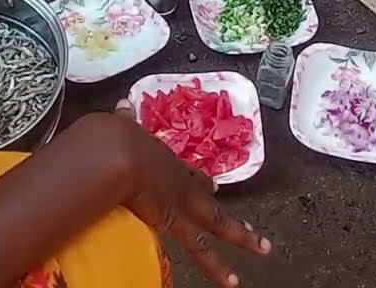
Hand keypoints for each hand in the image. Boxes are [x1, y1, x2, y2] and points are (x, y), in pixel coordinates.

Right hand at [73, 104, 271, 286]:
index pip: (188, 172)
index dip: (199, 180)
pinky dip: (217, 266)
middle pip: (210, 196)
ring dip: (242, 235)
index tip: (211, 184)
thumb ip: (124, 119)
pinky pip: (201, 247)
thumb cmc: (114, 138)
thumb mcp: (121, 125)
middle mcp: (180, 179)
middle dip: (228, 211)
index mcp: (165, 157)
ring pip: (218, 221)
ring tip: (262, 247)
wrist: (117, 151)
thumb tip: (123, 105)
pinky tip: (231, 281)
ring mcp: (183, 200)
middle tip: (249, 225)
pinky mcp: (176, 220)